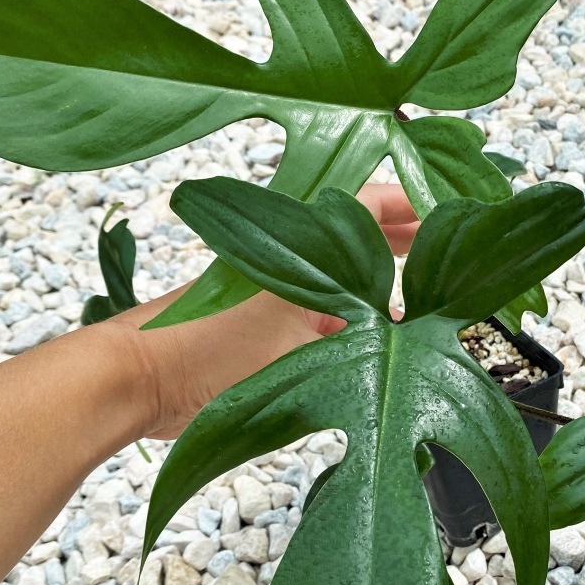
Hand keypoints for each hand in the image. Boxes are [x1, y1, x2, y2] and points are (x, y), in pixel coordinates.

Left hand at [106, 183, 415, 439]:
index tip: (449, 215)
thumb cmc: (201, 352)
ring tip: (421, 293)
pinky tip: (375, 338)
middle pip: (360, 237)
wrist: (134, 378)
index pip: (370, 206)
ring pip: (343, 274)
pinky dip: (353, 315)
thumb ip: (358, 346)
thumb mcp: (300, 350)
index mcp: (300, 245)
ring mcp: (276, 288)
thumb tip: (401, 343)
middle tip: (445, 247)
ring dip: (380, 279)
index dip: (413, 206)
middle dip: (405, 239)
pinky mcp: (262, 321)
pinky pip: (322, 308)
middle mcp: (289, 257)